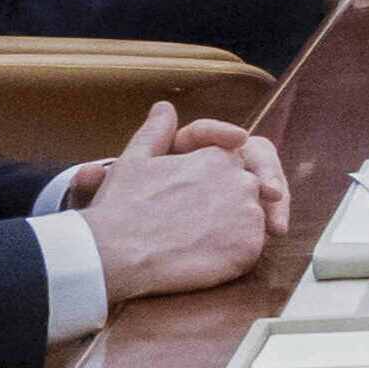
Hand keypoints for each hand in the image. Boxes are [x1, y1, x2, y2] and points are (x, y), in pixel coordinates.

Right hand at [77, 98, 283, 300]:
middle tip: (190, 228)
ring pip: (252, 223)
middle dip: (225, 209)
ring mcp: (249, 214)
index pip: (233, 170)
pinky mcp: (249, 248)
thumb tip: (165, 107)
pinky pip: (251, 250)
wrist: (116, 253)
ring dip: (231, 233)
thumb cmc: (121, 206)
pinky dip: (233, 256)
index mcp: (219, 156)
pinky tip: (204, 260)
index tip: (189, 207)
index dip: (212, 189)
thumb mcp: (135, 159)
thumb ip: (157, 132)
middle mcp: (242, 180)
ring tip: (194, 244)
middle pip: (246, 195)